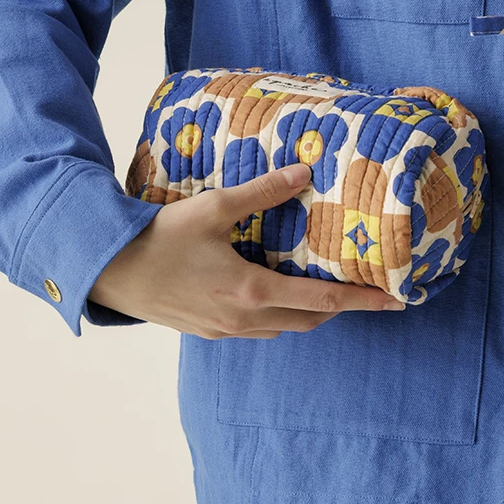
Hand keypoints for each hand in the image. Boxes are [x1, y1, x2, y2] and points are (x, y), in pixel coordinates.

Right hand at [87, 163, 405, 337]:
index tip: (396, 302)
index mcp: (253, 292)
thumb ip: (262, 192)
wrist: (106, 271)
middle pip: (309, 319)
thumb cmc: (158, 239)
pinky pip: (257, 330)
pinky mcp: (207, 331)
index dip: (364, 301)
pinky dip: (279, 316)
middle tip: (367, 292)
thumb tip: (304, 171)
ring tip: (327, 289)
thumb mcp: (213, 208)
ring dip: (309, 312)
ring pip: (283, 329)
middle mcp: (244, 319)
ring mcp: (224, 330)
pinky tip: (275, 294)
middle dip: (341, 308)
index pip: (325, 301)